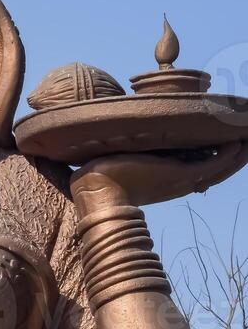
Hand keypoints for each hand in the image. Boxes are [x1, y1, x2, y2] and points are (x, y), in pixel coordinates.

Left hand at [71, 142, 247, 210]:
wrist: (95, 189)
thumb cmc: (102, 175)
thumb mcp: (125, 160)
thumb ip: (134, 153)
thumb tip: (131, 139)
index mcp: (166, 180)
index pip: (199, 171)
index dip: (217, 161)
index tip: (229, 148)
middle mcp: (177, 182)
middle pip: (215, 171)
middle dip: (234, 159)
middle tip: (247, 144)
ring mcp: (179, 179)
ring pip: (218, 168)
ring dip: (236, 156)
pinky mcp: (178, 174)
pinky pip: (211, 165)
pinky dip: (226, 156)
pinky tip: (236, 145)